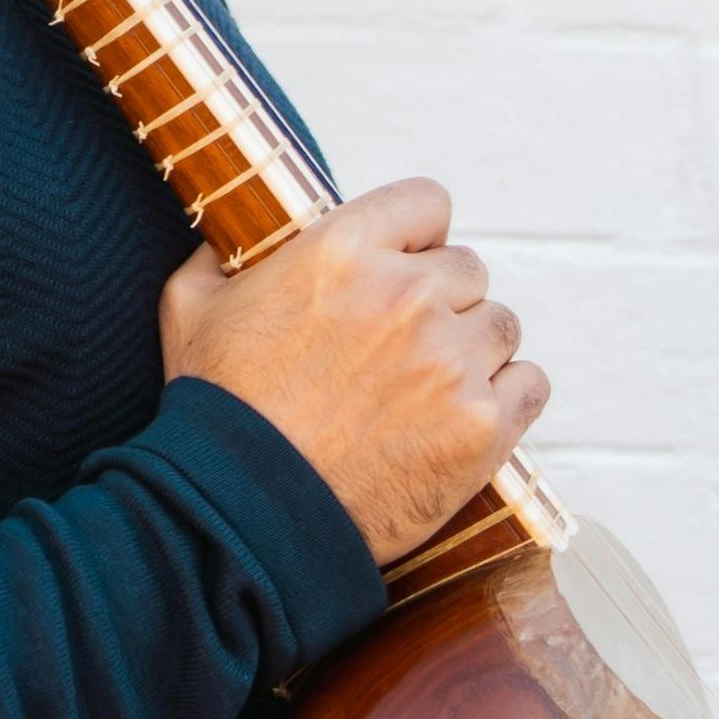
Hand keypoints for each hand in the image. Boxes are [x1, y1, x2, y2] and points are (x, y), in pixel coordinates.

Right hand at [160, 177, 544, 564]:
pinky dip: (506, 397)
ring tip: (431, 386)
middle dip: (441, 300)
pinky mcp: (482, 427)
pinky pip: (529, 385)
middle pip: (469, 271)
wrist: (244, 515)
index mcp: (342, 251)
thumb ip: (216, 261)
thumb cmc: (217, 411)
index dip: (416, 233)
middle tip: (405, 344)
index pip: (427, 203)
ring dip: (474, 349)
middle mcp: (407, 296)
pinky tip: (466, 415)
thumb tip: (223, 245)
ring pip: (501, 327)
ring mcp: (452, 363)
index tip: (404, 263)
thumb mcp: (190, 310)